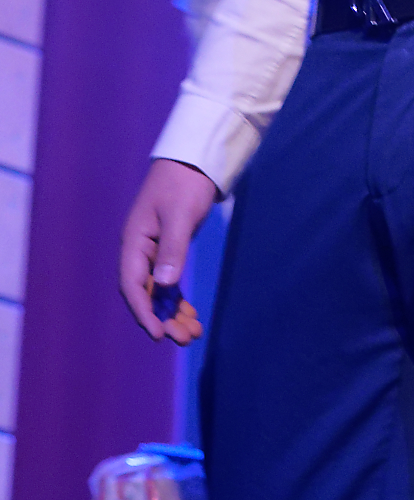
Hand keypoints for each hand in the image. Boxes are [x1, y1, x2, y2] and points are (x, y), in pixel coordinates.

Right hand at [118, 159, 217, 344]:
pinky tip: (192, 315)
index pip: (133, 285)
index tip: (159, 334)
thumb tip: (166, 285)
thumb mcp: (180, 215)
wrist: (194, 161)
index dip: (144, 311)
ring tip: (194, 333)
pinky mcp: (168, 250)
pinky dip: (179, 299)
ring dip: (174, 312)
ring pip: (160, 291)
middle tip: (187, 338)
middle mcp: (139, 250)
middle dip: (165, 318)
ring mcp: (152, 251)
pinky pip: (169, 282)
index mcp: (134, 242)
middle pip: (147, 293)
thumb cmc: (184, 183)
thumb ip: (173, 248)